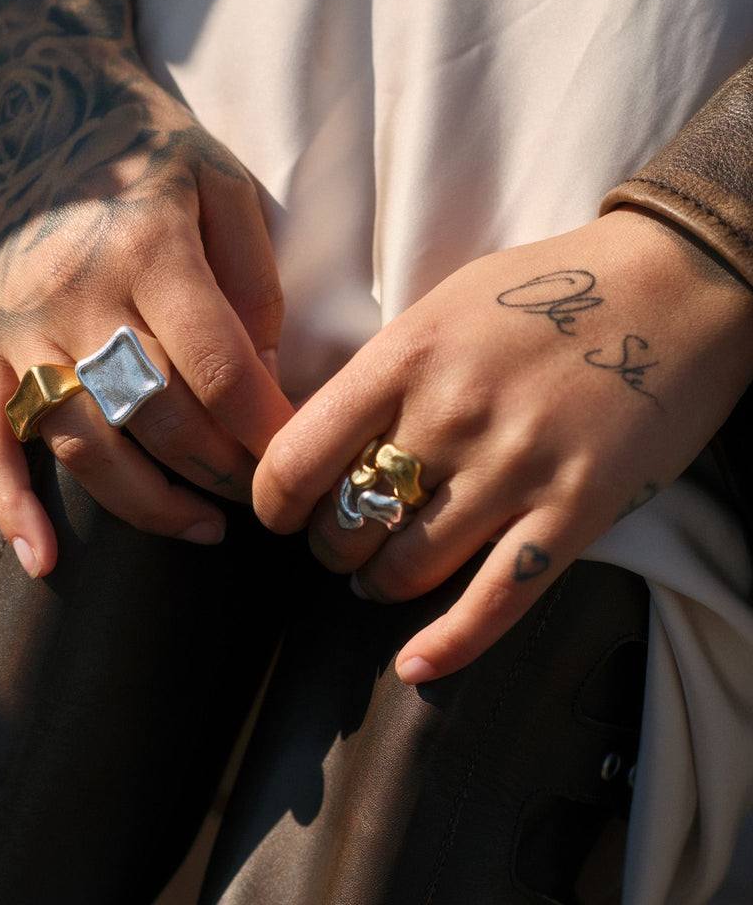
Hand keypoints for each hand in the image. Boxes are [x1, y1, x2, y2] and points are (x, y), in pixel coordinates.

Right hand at [0, 0, 292, 575]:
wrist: (31, 103)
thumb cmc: (142, 147)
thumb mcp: (223, 185)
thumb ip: (254, 280)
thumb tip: (264, 379)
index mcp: (149, 249)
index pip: (220, 373)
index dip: (265, 431)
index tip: (295, 459)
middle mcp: (78, 294)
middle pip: (159, 419)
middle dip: (222, 471)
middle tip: (258, 491)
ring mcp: (18, 325)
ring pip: (85, 444)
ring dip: (148, 504)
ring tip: (201, 526)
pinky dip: (12, 505)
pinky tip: (42, 557)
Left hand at [254, 208, 752, 681]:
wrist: (675, 283)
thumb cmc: (549, 288)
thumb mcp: (442, 305)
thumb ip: (383, 370)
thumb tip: (323, 433)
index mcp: (405, 356)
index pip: (297, 456)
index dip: (273, 501)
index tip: (280, 512)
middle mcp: (450, 415)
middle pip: (348, 521)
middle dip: (332, 545)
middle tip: (343, 539)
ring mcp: (515, 467)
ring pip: (408, 567)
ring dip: (379, 583)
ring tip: (379, 575)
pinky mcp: (576, 509)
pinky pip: (497, 599)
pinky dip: (451, 645)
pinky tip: (416, 666)